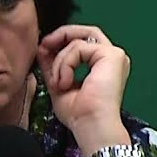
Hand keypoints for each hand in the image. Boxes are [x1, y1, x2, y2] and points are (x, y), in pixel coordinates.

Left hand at [36, 24, 130, 150]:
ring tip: (58, 83)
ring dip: (60, 61)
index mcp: (102, 65)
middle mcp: (112, 58)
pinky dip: (65, 64)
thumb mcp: (59, 83)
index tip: (42, 50)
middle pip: (86, 31)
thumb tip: (43, 47)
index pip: (81, 42)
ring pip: (77, 41)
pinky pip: (79, 48)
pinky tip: (65, 82)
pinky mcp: (112, 55)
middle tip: (43, 45)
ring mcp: (114, 55)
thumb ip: (53, 65)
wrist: (90, 125)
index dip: (60, 41)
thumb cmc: (78, 113)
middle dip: (61, 35)